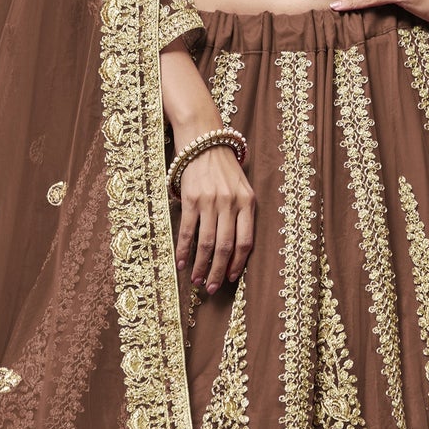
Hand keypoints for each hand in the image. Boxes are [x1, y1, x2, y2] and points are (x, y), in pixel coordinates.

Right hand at [171, 124, 255, 292]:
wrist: (204, 140)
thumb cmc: (224, 168)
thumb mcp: (242, 188)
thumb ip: (242, 213)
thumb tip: (236, 249)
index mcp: (247, 202)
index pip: (245, 242)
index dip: (238, 264)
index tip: (231, 279)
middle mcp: (230, 203)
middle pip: (225, 247)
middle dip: (219, 272)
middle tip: (212, 288)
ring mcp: (209, 201)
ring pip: (206, 243)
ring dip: (201, 266)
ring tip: (197, 280)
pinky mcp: (190, 198)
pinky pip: (187, 231)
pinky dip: (183, 250)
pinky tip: (181, 263)